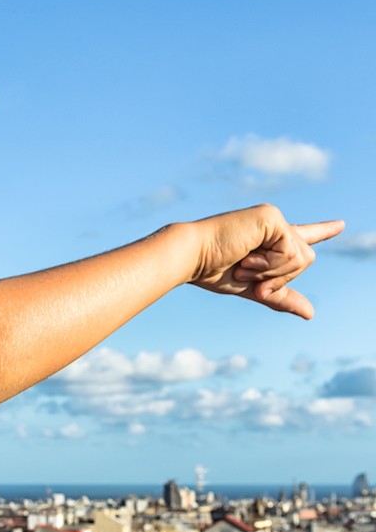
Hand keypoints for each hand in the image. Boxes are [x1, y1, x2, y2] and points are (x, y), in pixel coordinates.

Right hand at [188, 204, 343, 318]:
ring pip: (300, 258)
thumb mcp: (253, 287)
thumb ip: (281, 297)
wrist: (191, 257)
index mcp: (269, 240)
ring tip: (242, 264)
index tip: (341, 225)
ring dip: (271, 271)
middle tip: (246, 274)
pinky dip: (270, 264)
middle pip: (306, 260)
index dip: (323, 231)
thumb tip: (311, 314)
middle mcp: (274, 225)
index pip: (302, 237)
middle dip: (280, 276)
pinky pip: (290, 252)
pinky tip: (246, 257)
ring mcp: (273, 218)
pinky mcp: (271, 217)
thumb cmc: (212, 271)